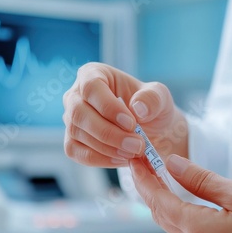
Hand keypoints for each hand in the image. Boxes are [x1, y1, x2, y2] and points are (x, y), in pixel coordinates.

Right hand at [63, 63, 187, 167]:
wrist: (150, 129)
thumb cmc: (150, 108)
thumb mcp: (160, 97)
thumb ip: (153, 98)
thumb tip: (137, 109)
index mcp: (93, 73)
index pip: (91, 87)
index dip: (108, 107)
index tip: (131, 123)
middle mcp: (75, 95)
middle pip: (79, 114)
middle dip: (109, 133)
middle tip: (137, 145)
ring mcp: (70, 119)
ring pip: (77, 135)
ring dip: (108, 148)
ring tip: (134, 152)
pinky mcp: (71, 141)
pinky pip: (77, 153)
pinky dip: (101, 159)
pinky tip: (122, 159)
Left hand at [129, 155, 231, 232]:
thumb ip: (201, 180)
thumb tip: (171, 165)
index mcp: (199, 231)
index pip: (158, 200)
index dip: (144, 176)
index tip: (135, 156)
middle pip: (160, 212)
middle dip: (148, 185)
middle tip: (141, 159)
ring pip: (171, 221)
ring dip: (160, 196)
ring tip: (154, 172)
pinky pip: (185, 228)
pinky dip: (176, 208)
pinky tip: (177, 193)